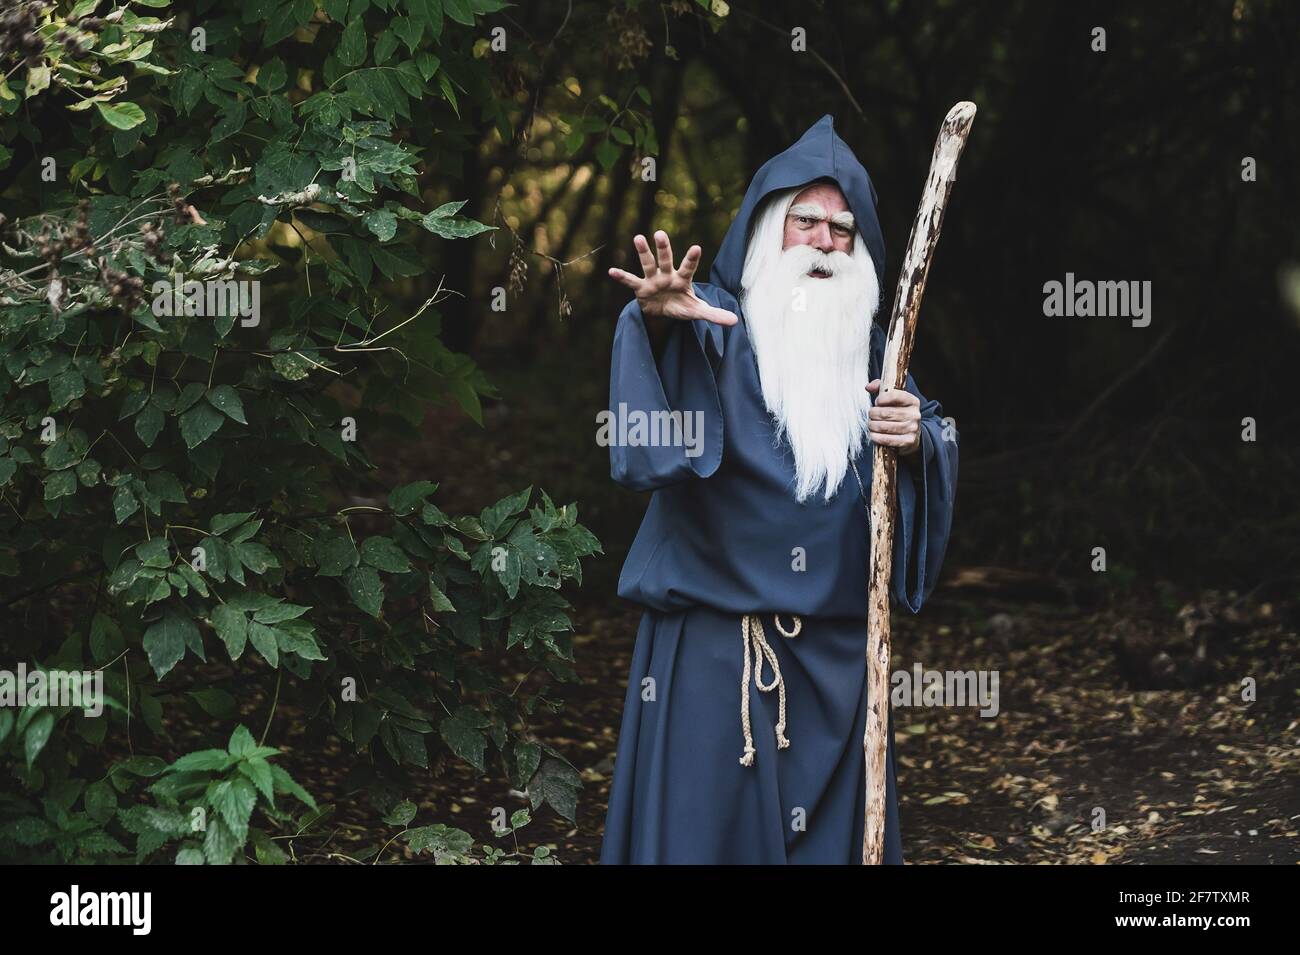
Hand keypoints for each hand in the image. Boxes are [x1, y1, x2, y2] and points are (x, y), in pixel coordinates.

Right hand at [607, 231, 737, 325]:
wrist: (663, 312)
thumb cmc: (682, 306)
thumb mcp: (697, 312)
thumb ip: (714, 314)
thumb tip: (735, 322)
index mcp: (683, 279)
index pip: (688, 267)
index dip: (691, 258)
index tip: (696, 247)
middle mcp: (667, 275)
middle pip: (666, 260)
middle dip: (663, 248)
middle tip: (659, 234)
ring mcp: (653, 280)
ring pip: (648, 264)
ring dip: (643, 252)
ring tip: (637, 238)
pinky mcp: (641, 288)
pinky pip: (631, 281)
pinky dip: (621, 276)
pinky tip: (611, 271)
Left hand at [866, 380, 921, 455]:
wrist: (913, 432)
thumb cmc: (898, 412)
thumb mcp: (893, 398)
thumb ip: (881, 388)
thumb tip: (868, 387)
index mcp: (912, 401)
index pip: (895, 396)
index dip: (882, 398)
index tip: (877, 401)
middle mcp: (914, 414)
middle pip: (886, 413)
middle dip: (873, 414)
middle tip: (870, 415)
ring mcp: (912, 428)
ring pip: (885, 427)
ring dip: (873, 426)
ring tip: (871, 424)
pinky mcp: (908, 441)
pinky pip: (888, 439)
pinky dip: (877, 437)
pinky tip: (873, 434)